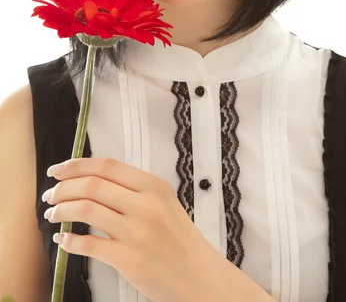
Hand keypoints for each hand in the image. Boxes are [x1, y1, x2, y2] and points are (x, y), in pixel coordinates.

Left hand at [43, 157, 222, 301]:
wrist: (200, 276)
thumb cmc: (180, 240)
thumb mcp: (164, 204)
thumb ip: (134, 192)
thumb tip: (92, 183)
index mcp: (154, 187)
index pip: (107, 166)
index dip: (77, 165)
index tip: (58, 169)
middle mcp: (146, 205)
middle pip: (92, 185)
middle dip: (63, 188)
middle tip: (50, 194)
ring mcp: (137, 233)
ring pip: (86, 210)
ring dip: (61, 211)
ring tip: (52, 214)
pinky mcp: (129, 260)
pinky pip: (89, 245)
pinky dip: (69, 241)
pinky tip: (63, 240)